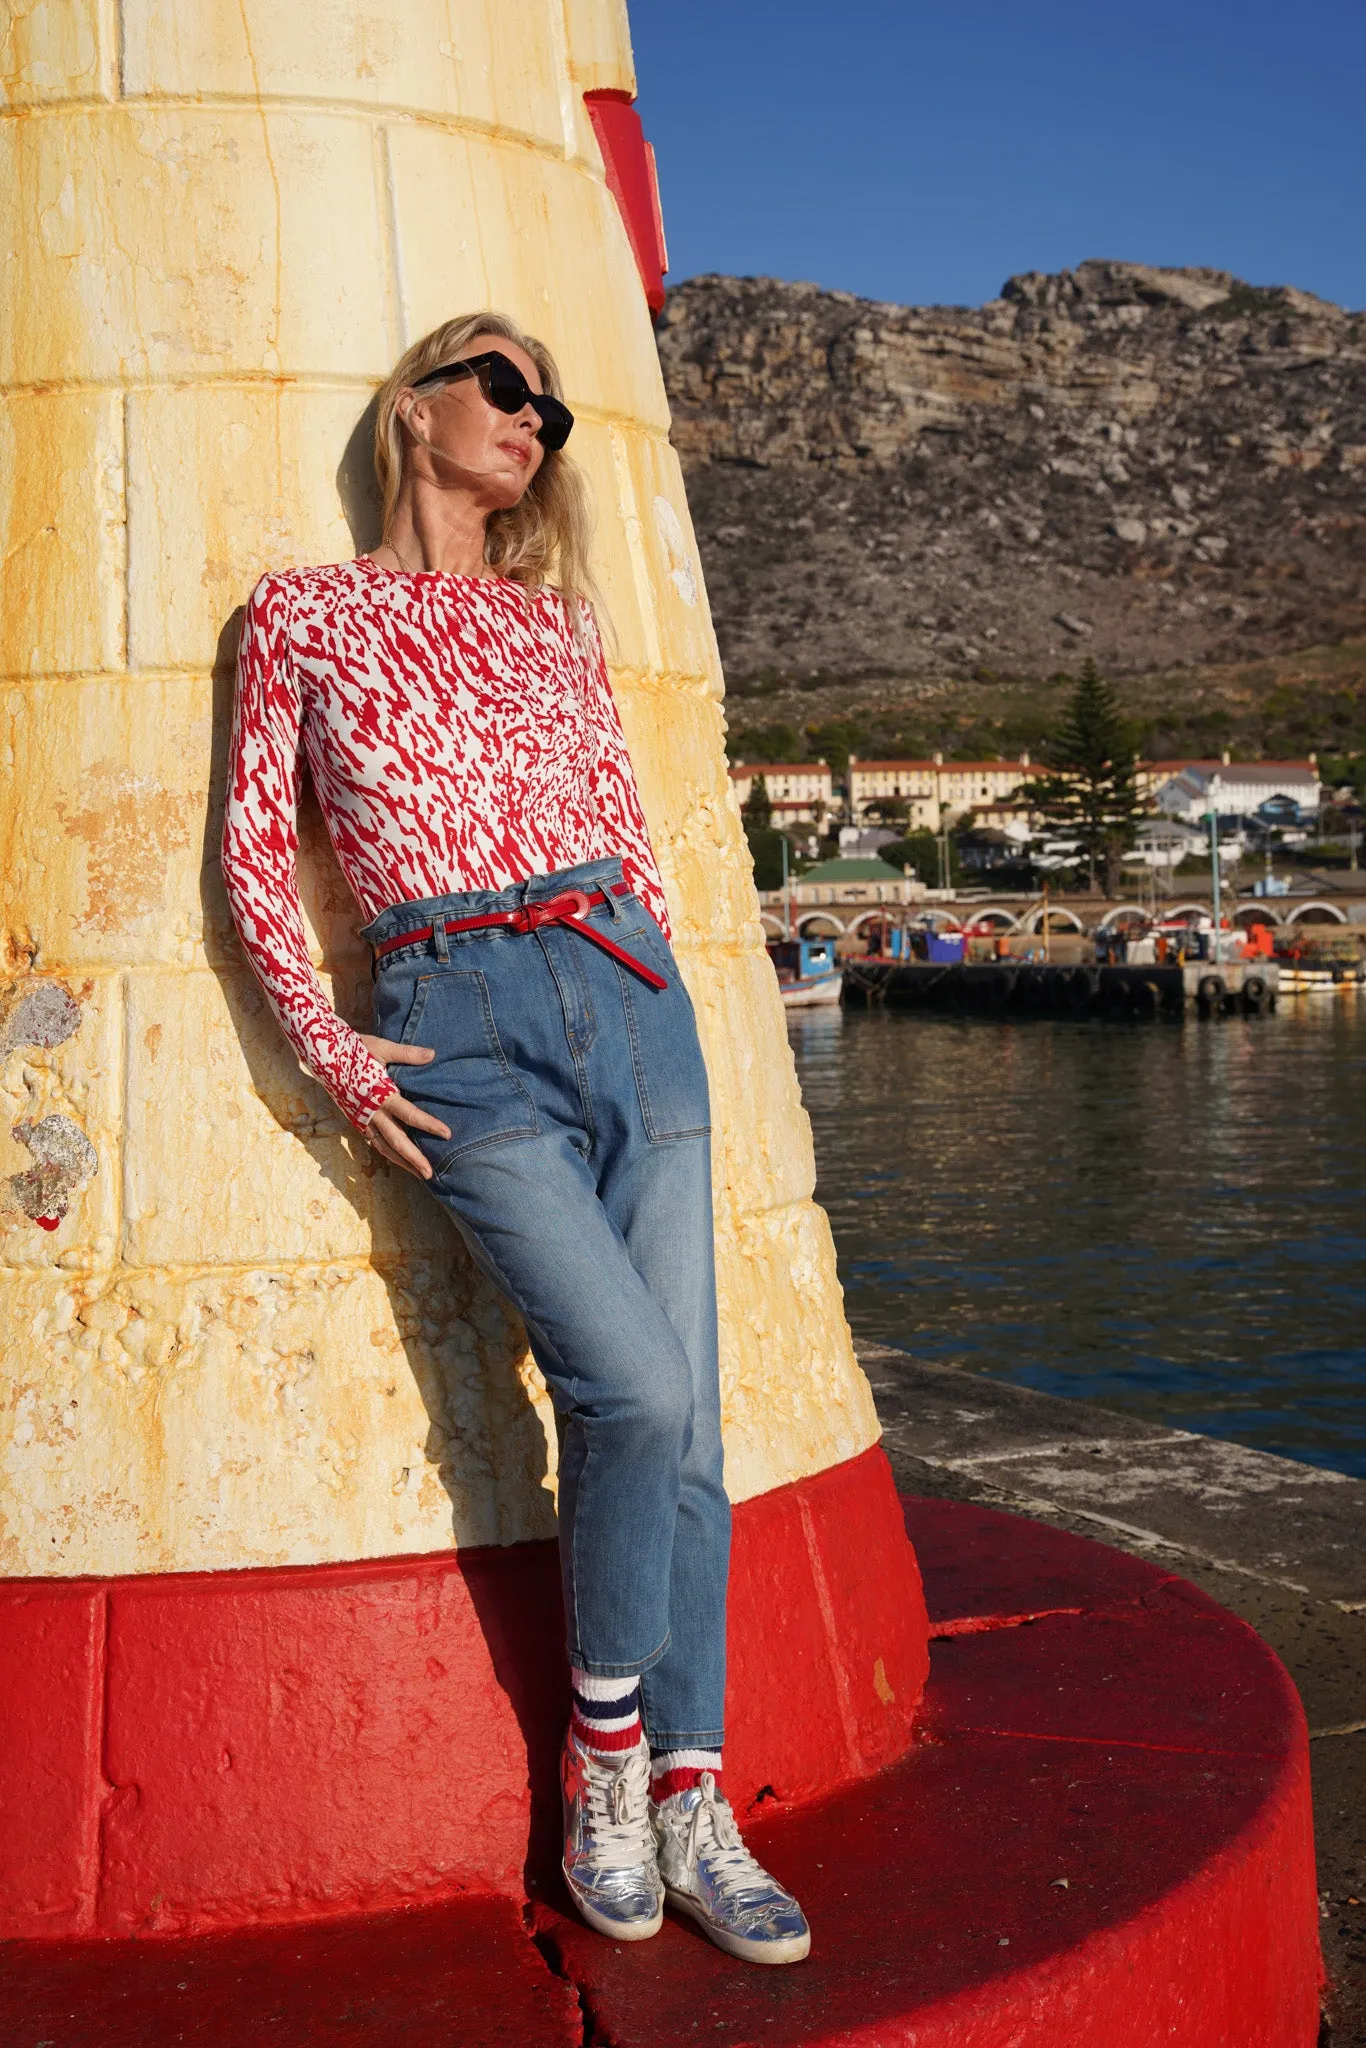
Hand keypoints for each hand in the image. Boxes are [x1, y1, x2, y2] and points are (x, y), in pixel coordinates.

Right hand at [357, 1036, 450, 1180]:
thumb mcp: (381, 1048)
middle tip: (430, 1174)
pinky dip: (387, 1152)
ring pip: (382, 1146)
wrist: (322, 1054)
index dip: (429, 1125)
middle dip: (413, 1158)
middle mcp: (370, 1112)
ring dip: (400, 1161)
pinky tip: (399, 1159)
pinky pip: (373, 1141)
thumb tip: (432, 1054)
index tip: (447, 1134)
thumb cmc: (353, 1049)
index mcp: (379, 1094)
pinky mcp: (355, 1120)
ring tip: (418, 1174)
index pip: (409, 1114)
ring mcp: (361, 1118)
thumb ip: (407, 1053)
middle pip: (395, 1140)